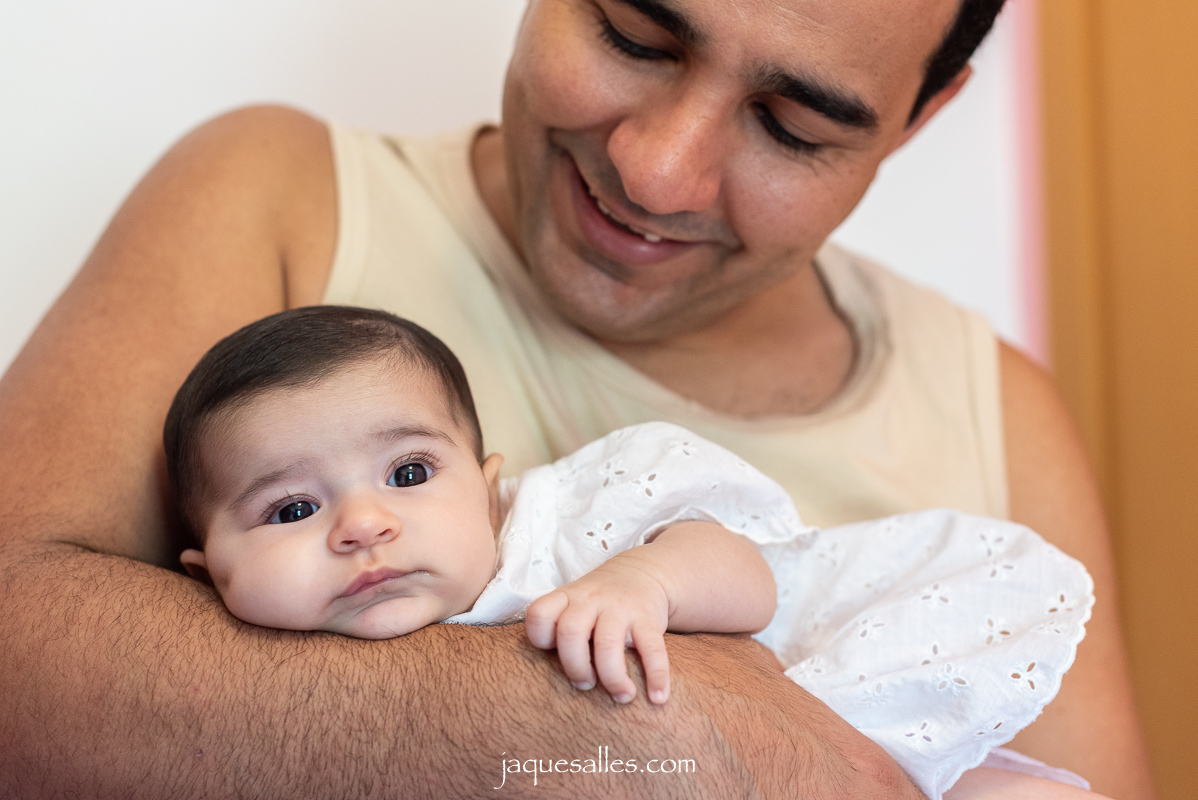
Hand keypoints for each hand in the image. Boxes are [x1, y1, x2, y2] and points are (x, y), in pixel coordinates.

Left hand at [525, 557, 671, 704]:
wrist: (642, 573)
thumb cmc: (597, 605)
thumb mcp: (572, 605)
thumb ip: (558, 633)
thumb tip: (545, 684)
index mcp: (566, 598)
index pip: (539, 614)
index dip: (541, 639)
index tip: (552, 654)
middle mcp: (590, 601)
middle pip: (570, 633)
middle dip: (575, 667)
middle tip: (586, 685)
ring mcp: (620, 607)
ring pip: (608, 643)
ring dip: (613, 678)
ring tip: (622, 697)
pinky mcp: (648, 618)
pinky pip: (652, 648)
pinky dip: (656, 676)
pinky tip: (657, 697)